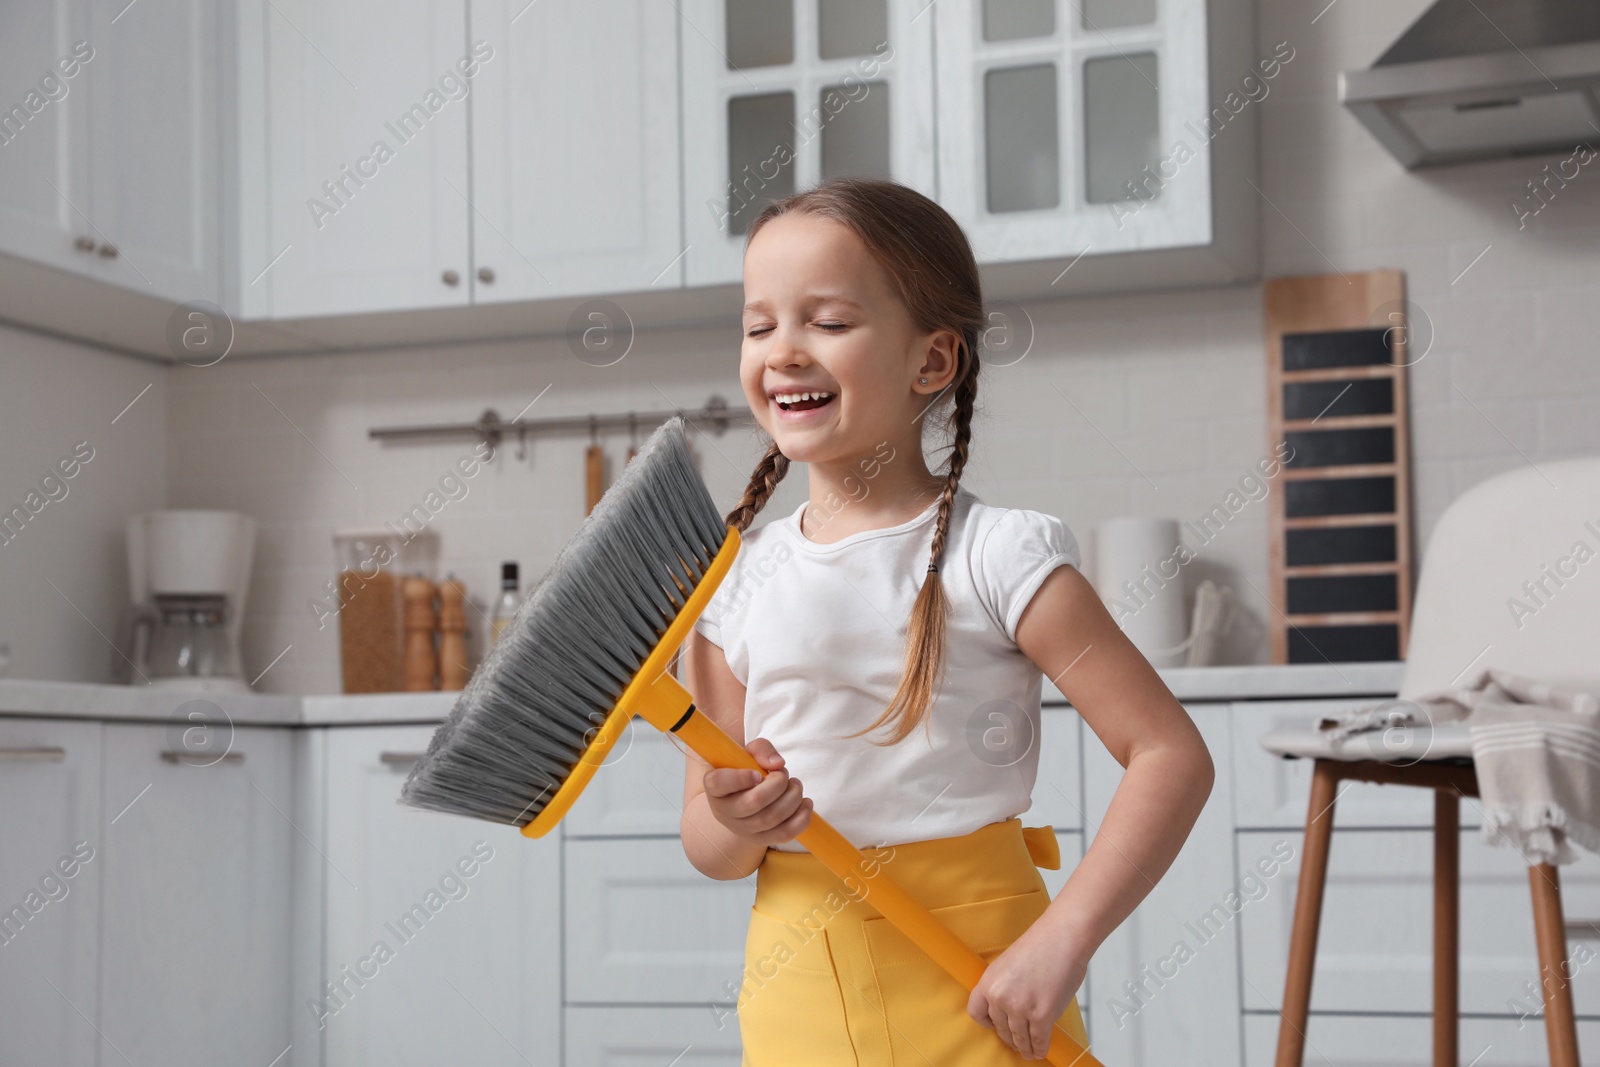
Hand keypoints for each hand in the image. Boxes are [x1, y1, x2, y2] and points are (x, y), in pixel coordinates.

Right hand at [701, 737, 813, 847]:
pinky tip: (805, 803)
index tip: (758, 773)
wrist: (744, 797)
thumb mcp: (748, 754)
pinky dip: (801, 818)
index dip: (741, 777)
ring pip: (772, 818)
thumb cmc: (745, 771)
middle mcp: (723, 812)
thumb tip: (778, 764)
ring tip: (795, 785)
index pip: (718, 783)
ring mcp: (741, 830)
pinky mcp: (760, 840)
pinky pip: (784, 834)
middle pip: (753, 802)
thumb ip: (761, 749)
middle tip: (784, 774)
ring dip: (793, 797)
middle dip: (778, 784)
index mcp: (715, 788)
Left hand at [966, 914, 1088, 1059]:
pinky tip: (1040, 1051)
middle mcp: (1000, 997)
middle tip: (1016, 1042)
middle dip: (1009, 1038)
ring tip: (1028, 1051)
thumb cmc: (1041, 945)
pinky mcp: (1041, 1016)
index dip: (987, 1023)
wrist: (1063, 938)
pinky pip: (1038, 1040)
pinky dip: (1040, 1048)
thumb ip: (1006, 986)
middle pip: (1000, 1028)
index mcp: (988, 981)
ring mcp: (1020, 1008)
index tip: (994, 1026)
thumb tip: (1010, 1007)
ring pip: (1019, 1037)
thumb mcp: (1009, 965)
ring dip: (1024, 1047)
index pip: (976, 1013)